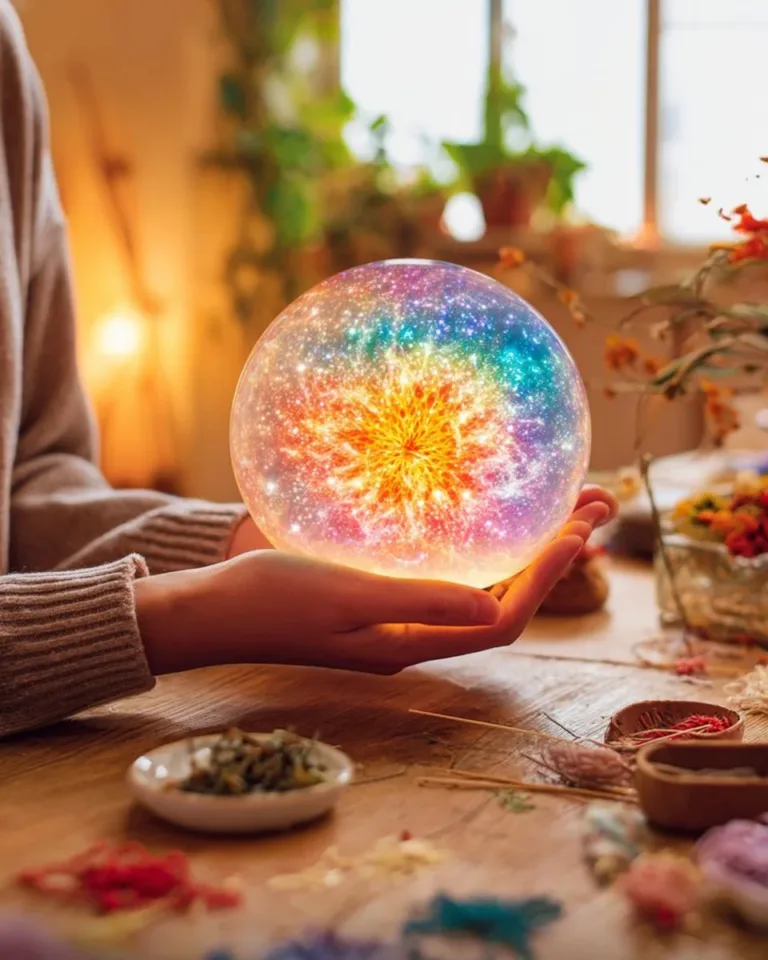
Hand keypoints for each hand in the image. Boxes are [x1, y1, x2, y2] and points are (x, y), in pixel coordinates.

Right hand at [135, 487, 615, 675]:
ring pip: (480, 586)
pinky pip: (448, 574)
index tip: (578, 531)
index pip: (501, 620)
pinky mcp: (377, 597)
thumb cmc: (269, 599)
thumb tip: (496, 602)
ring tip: (561, 503)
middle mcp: (413, 635)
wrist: (212, 611)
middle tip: (592, 504)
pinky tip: (486, 518)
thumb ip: (418, 599)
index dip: (547, 580)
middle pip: (502, 600)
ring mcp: (396, 618)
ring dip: (524, 548)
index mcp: (409, 643)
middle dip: (552, 556)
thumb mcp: (345, 597)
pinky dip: (481, 547)